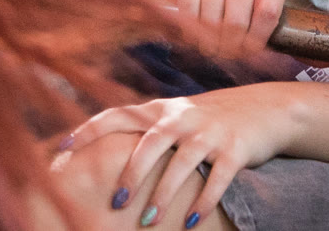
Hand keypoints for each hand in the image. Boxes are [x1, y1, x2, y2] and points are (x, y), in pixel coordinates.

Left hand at [57, 87, 301, 229]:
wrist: (266, 108)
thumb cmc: (209, 120)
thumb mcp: (176, 116)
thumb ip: (144, 131)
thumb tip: (97, 154)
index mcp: (161, 111)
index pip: (117, 115)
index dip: (89, 130)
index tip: (61, 149)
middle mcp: (183, 117)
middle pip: (151, 143)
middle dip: (132, 174)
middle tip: (116, 203)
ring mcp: (210, 132)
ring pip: (182, 162)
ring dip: (164, 193)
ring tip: (149, 221)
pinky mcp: (236, 148)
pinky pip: (218, 177)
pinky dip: (203, 201)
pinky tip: (190, 222)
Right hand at [151, 0, 287, 63]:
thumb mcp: (255, 11)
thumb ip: (263, 28)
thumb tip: (265, 59)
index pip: (268, 14)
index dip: (253, 43)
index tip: (242, 53)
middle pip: (237, 22)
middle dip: (225, 47)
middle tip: (219, 54)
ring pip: (212, 18)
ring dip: (205, 41)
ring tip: (205, 46)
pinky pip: (189, 9)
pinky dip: (187, 29)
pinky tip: (191, 34)